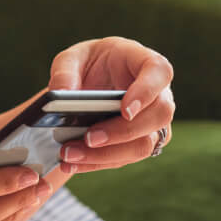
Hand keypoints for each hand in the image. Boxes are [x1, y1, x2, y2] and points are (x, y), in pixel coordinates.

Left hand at [49, 37, 176, 173]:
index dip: (146, 92)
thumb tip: (60, 92)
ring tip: (70, 154)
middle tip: (89, 138)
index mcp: (145, 62)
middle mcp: (159, 93)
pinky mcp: (141, 143)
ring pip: (144, 145)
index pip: (159, 72)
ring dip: (107, 154)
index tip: (125, 110)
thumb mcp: (72, 57)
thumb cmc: (89, 62)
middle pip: (158, 116)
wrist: (91, 82)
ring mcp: (154, 122)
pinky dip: (97, 162)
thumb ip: (65, 71)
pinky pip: (125, 158)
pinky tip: (72, 163)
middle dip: (122, 132)